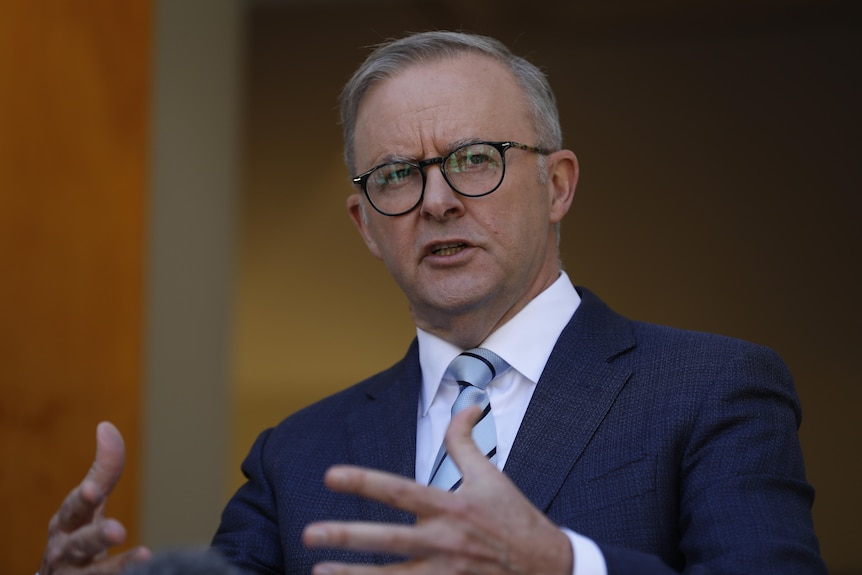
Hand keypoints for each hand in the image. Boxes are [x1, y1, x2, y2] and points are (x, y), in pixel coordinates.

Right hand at [40, 422, 150, 574]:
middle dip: (96, 537)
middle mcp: (65, 550)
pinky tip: (148, 570)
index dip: (83, 499)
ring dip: (115, 567)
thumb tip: (106, 426)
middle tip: (118, 531)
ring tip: (144, 557)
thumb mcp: (87, 503)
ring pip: (92, 574)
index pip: (74, 508)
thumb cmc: (75, 533)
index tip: (94, 490)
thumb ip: (103, 471)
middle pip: (80, 544)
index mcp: (65, 523)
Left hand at [302, 407, 572, 574]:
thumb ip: (467, 442)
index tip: (331, 475)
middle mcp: (445, 541)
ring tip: (317, 571)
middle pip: (388, 540)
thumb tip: (467, 404)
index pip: (400, 491)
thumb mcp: (491, 476)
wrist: (548, 567)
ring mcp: (446, 573)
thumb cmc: (515, 519)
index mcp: (451, 507)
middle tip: (309, 533)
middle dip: (347, 537)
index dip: (365, 482)